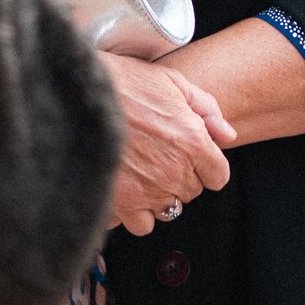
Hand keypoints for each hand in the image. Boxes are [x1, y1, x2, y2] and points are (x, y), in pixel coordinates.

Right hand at [101, 53, 235, 235]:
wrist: (76, 93)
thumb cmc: (123, 82)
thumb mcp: (171, 81)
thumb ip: (206, 108)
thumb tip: (227, 136)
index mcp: (192, 142)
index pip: (218, 176)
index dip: (206, 165)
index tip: (191, 156)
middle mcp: (174, 172)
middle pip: (192, 192)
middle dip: (181, 176)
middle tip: (158, 154)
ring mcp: (148, 191)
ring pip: (168, 209)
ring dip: (159, 195)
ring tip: (140, 172)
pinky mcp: (121, 204)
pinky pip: (141, 224)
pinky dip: (136, 212)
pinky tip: (127, 189)